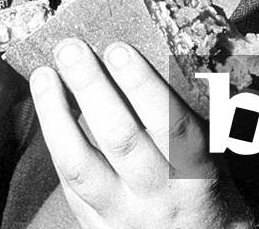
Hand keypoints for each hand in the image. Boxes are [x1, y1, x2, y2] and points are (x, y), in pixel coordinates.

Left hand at [31, 38, 252, 228]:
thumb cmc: (206, 186)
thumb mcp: (214, 151)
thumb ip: (188, 110)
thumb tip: (158, 48)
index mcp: (195, 170)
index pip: (168, 123)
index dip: (141, 85)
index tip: (118, 48)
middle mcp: (158, 194)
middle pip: (119, 139)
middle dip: (91, 88)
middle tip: (70, 49)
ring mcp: (122, 214)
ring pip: (81, 165)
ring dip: (57, 115)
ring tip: (44, 75)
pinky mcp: (95, 226)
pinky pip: (68, 184)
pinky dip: (55, 142)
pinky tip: (46, 109)